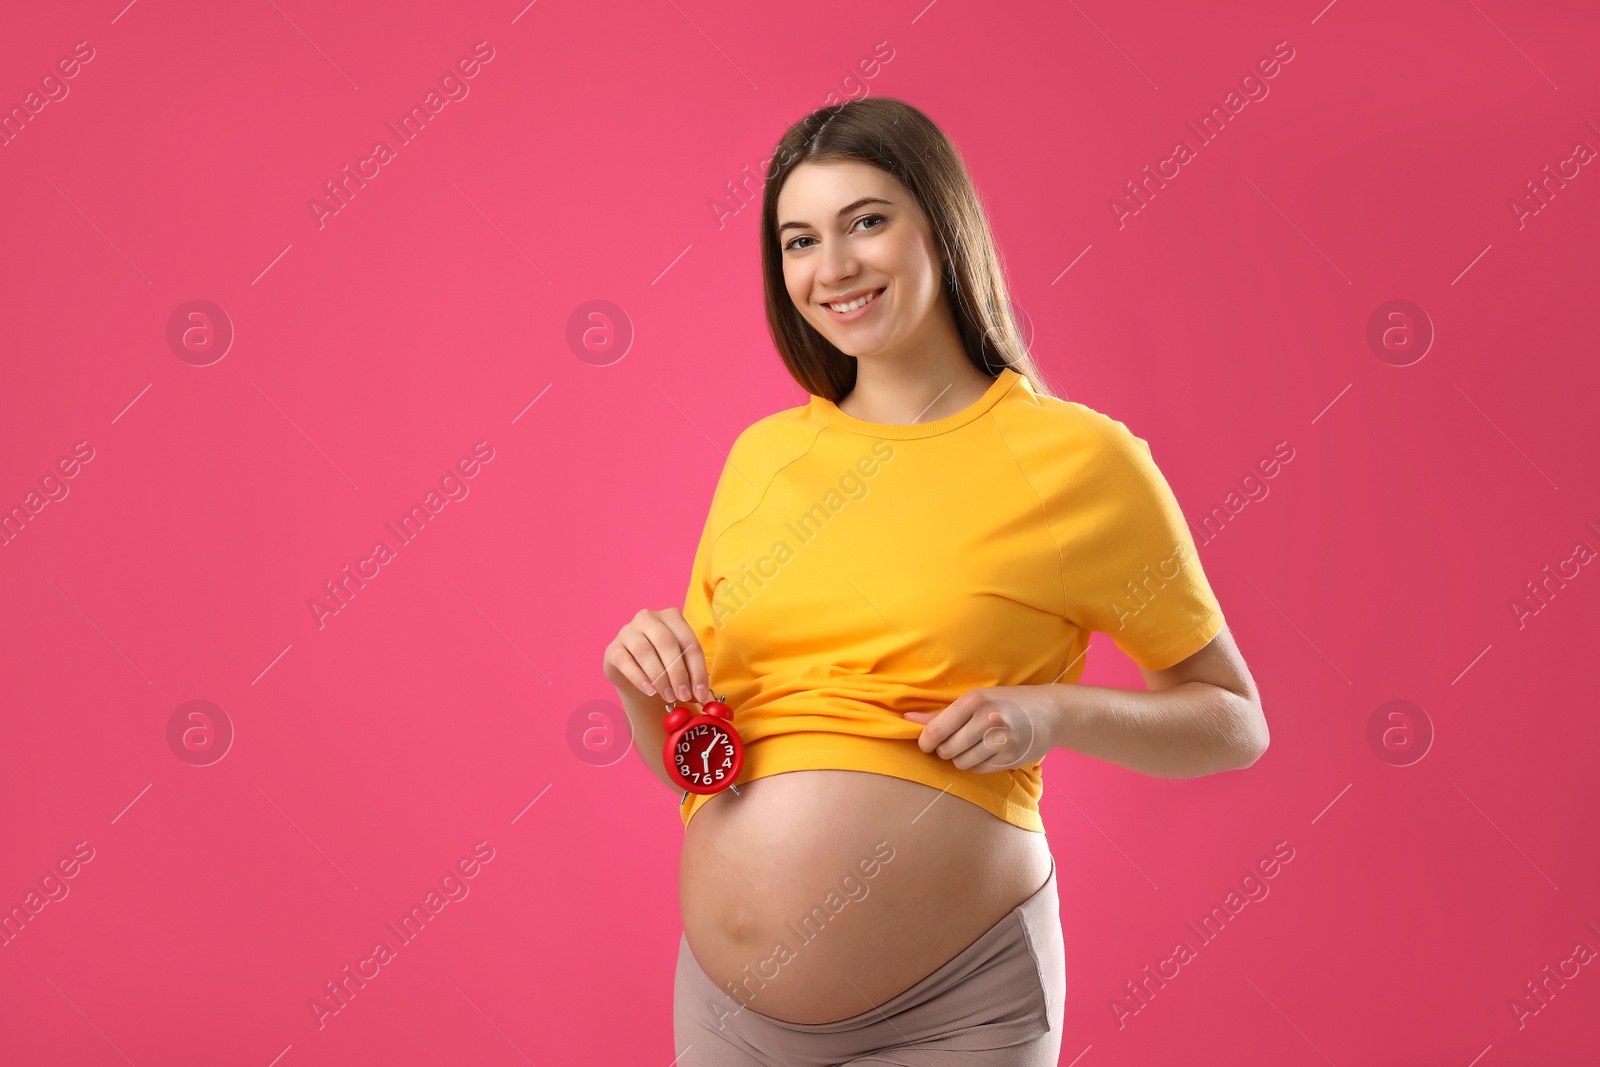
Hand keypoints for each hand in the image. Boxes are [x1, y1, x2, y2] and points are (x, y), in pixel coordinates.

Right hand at [601, 607, 710, 703]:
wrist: (632, 672)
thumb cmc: (662, 665)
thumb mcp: (680, 668)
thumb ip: (691, 678)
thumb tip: (702, 696)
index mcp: (671, 617)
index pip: (689, 642)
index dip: (697, 670)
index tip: (700, 693)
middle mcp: (648, 618)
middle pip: (667, 643)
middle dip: (678, 673)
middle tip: (683, 696)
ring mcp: (628, 631)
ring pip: (645, 651)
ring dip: (660, 677)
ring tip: (668, 697)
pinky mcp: (613, 648)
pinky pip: (626, 662)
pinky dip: (639, 678)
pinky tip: (649, 691)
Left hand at [903, 686, 1058, 772]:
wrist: (1051, 712)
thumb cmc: (1007, 702)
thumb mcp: (975, 699)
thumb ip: (940, 713)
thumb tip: (905, 720)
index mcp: (975, 701)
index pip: (936, 731)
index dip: (926, 742)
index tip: (927, 743)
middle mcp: (988, 720)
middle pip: (947, 750)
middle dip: (945, 750)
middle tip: (954, 742)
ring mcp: (1001, 741)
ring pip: (961, 763)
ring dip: (961, 759)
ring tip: (973, 745)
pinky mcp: (1011, 758)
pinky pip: (979, 770)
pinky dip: (978, 764)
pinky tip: (987, 752)